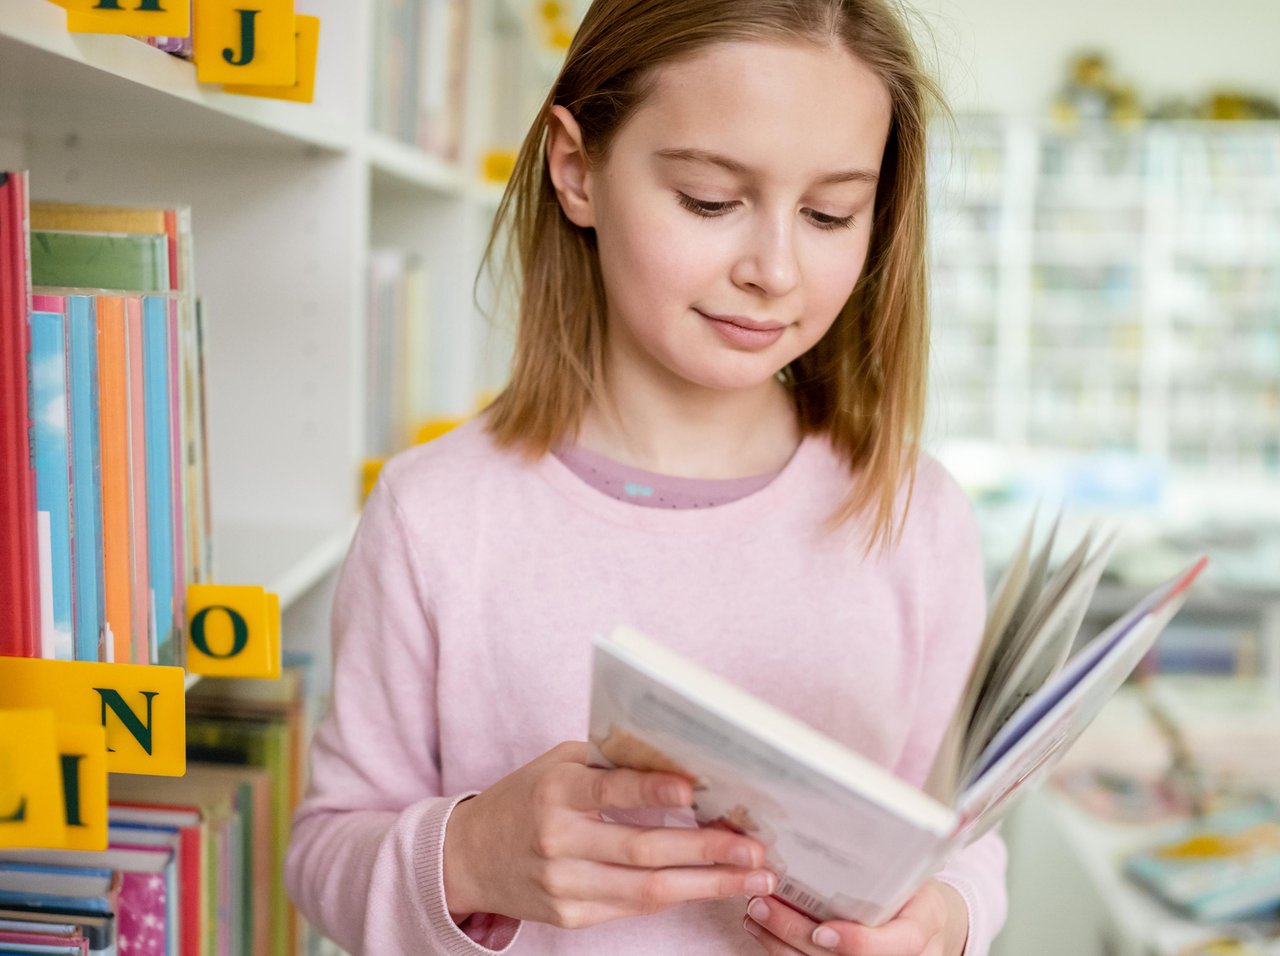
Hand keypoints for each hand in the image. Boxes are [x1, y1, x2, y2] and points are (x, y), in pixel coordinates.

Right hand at [442, 741, 775, 928]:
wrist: (468, 857)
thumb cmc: (526, 799)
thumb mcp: (558, 765)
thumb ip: (611, 764)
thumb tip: (681, 760)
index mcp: (554, 792)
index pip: (609, 792)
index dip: (653, 790)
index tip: (695, 790)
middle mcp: (558, 841)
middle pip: (642, 850)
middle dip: (705, 850)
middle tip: (753, 848)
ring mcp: (564, 886)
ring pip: (647, 890)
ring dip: (708, 884)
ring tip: (752, 877)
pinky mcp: (572, 917)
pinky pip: (634, 907)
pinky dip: (678, 895)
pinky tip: (713, 887)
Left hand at [743, 880, 968, 955]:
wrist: (923, 924)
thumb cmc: (914, 891)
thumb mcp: (915, 873)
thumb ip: (891, 859)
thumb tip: (856, 813)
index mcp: (918, 931)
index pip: (894, 945)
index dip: (857, 942)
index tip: (822, 931)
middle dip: (796, 934)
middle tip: (763, 904)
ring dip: (779, 942)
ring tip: (755, 911)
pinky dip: (780, 948)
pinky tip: (760, 926)